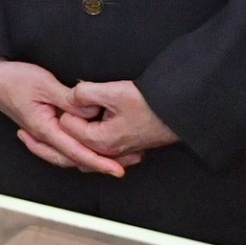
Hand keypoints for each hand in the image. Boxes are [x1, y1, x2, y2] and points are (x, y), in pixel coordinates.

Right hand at [0, 56, 129, 176]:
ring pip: (69, 153)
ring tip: (114, 156)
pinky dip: (79, 147)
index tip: (118, 170)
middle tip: (126, 164)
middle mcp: (44, 136)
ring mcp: (43, 131)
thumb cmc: (12, 79)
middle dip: (101, 163)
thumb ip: (70, 100)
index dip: (99, 162)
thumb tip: (93, 111)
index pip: (76, 152)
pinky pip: (64, 143)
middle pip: (75, 159)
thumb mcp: (44, 84)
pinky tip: (89, 143)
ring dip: (91, 157)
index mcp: (44, 129)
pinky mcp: (43, 124)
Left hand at [58, 80, 179, 161]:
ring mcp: (115, 153)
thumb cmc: (152, 104)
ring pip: (84, 140)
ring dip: (82, 124)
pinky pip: (96, 143)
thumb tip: (70, 96)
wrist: (181, 112)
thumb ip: (84, 93)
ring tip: (90, 106)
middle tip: (82, 100)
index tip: (78, 95)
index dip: (68, 106)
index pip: (65, 124)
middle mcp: (105, 152)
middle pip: (72, 135)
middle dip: (72, 118)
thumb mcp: (114, 92)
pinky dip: (92, 130)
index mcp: (99, 141)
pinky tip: (99, 114)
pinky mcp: (123, 148)